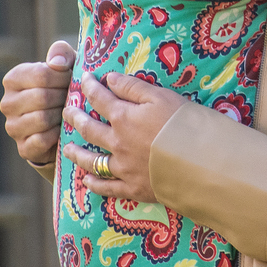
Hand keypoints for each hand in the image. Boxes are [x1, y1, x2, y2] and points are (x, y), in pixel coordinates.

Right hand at [1, 40, 75, 165]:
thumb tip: (56, 64)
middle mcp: (7, 103)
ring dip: (62, 116)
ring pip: (42, 119)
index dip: (63, 77)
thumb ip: (61, 53)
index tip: (73, 79)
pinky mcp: (23, 148)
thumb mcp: (66, 65)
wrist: (64, 124)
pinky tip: (64, 129)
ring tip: (70, 112)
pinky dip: (57, 134)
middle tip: (75, 98)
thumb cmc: (65, 87)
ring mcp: (12, 127)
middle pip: (42, 97)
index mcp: (13, 79)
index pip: (41, 75)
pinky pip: (42, 140)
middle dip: (64, 97)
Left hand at [62, 71, 186, 203]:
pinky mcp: (133, 188)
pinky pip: (107, 187)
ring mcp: (123, 167)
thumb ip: (132, 87)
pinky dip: (94, 184)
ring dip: (77, 154)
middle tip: (66, 112)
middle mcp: (117, 143)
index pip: (100, 98)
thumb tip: (109, 78)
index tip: (83, 78)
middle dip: (75, 118)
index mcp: (123, 117)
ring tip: (66, 149)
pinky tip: (86, 182)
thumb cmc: (184, 123)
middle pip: (90, 129)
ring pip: (92, 160)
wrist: (200, 161)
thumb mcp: (161, 96)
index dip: (89, 86)